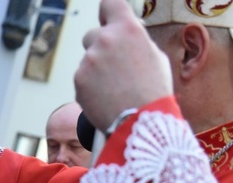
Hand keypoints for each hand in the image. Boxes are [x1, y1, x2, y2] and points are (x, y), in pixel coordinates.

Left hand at [74, 0, 172, 131]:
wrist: (140, 122)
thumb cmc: (153, 90)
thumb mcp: (154, 57)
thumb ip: (134, 40)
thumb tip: (125, 34)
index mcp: (127, 29)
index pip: (109, 3)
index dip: (108, 11)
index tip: (108, 18)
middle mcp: (105, 40)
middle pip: (92, 34)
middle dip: (100, 47)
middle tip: (114, 67)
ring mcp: (89, 60)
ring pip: (87, 59)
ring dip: (96, 69)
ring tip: (114, 88)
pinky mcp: (78, 79)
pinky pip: (82, 78)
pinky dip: (90, 86)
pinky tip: (105, 97)